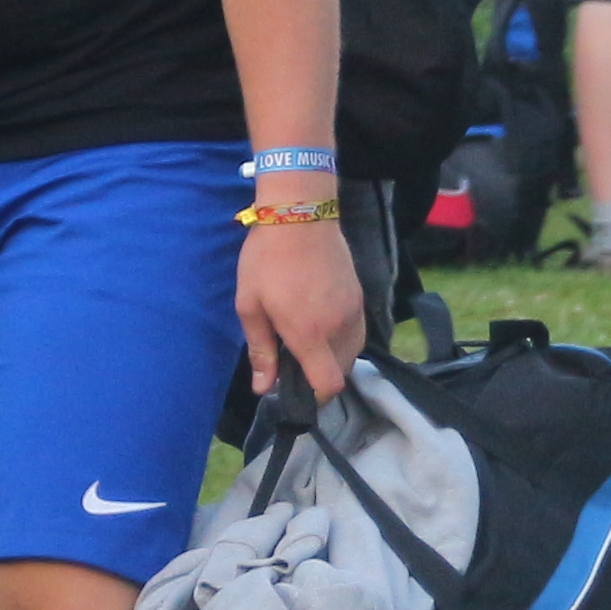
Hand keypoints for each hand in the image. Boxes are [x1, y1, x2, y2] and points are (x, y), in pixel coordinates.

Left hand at [236, 213, 362, 404]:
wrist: (300, 213)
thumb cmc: (266, 259)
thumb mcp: (250, 305)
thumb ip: (261, 350)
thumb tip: (263, 388)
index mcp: (309, 334)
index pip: (329, 384)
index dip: (316, 396)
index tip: (298, 390)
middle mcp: (338, 327)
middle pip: (342, 371)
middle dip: (322, 375)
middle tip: (296, 360)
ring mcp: (354, 310)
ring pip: (352, 352)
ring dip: (334, 356)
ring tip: (309, 341)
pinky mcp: (360, 295)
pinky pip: (357, 330)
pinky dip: (343, 337)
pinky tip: (321, 322)